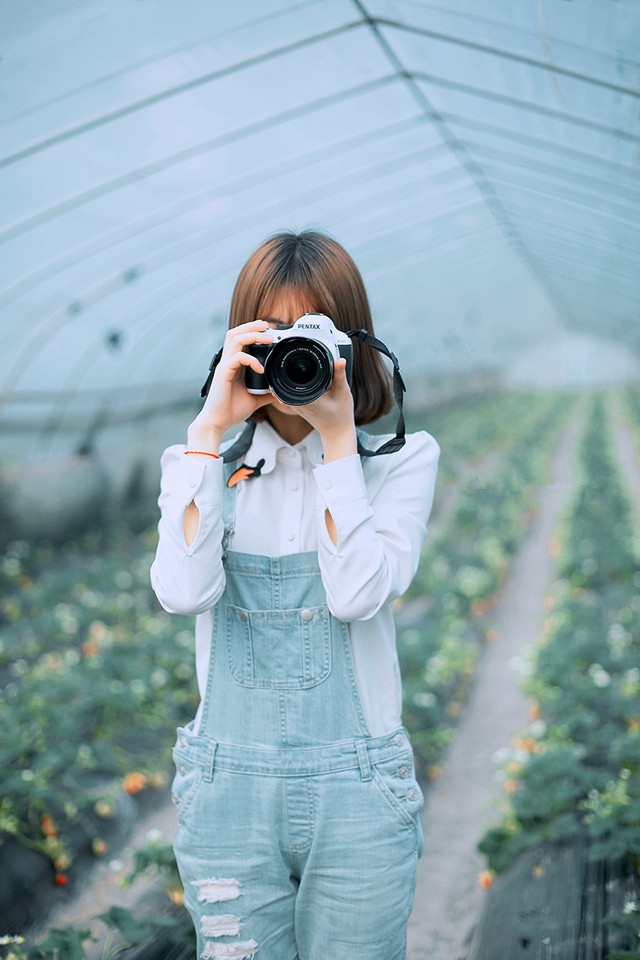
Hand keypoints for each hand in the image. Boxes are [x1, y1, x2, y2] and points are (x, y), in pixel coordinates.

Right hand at [187, 321, 273, 451]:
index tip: (269, 332)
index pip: (240, 340)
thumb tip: (279, 391)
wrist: (218, 423)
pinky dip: (251, 360)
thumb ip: (265, 393)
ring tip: (267, 337)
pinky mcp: (223, 373)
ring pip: (235, 339)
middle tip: (268, 325)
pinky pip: (238, 358)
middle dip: (251, 326)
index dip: (253, 332)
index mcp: (234, 365)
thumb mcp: (254, 400)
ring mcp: (224, 366)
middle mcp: (228, 362)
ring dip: (252, 334)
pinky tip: (261, 368)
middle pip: (235, 333)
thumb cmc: (231, 411)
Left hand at [290, 359, 356, 461]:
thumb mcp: (343, 393)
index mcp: (309, 400)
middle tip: (290, 359)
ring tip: (291, 367)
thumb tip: (340, 360)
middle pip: (284, 385)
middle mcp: (299, 404)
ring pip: (283, 391)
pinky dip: (290, 387)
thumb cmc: (341, 415)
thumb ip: (340, 375)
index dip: (289, 369)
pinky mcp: (297, 409)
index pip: (291, 382)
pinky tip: (295, 379)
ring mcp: (296, 408)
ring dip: (286, 379)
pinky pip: (287, 395)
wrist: (337, 432)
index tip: (291, 358)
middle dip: (286, 371)